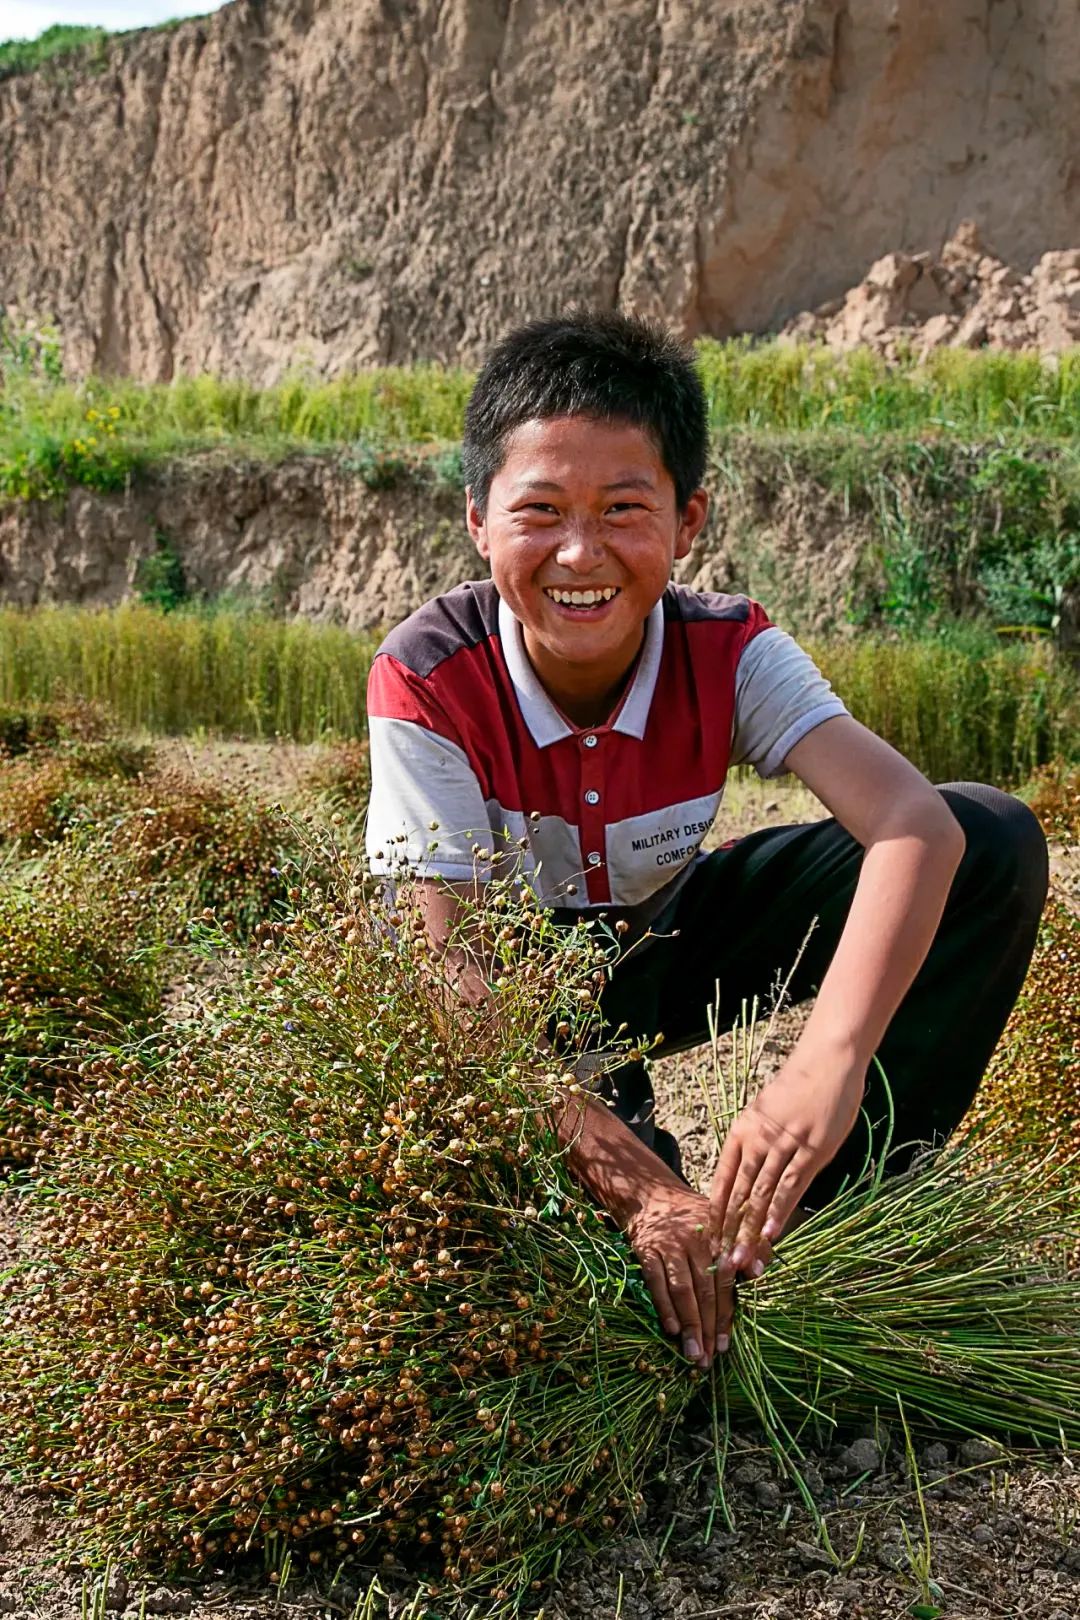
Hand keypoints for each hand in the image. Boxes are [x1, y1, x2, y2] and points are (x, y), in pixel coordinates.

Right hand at [626, 1184, 733, 1367]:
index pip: (726, 1281)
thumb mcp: (724, 1222)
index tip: (727, 1344)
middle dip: (709, 1328)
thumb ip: (747, 1245)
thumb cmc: (694, 1217)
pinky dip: (664, 1306)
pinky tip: (672, 1329)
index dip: (727, 1314)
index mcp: (719, 1237)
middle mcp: (696, 1241)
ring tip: (694, 1354)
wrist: (650, 1195)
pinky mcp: (646, 1250)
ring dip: (689, 1325)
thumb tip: (758, 1274)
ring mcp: (670, 1246)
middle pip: (705, 1291)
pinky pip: (656, 1282)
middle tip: (710, 1359)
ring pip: (683, 1290)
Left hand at [710, 1054, 865, 1274]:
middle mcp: (757, 1139)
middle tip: (721, 1264)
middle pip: (739, 1194)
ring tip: (742, 1260)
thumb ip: (754, 1144)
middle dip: (729, 1232)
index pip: (722, 1179)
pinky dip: (780, 1212)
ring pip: (762, 1196)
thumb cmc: (797, 1088)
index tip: (708, 1241)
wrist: (826, 1061)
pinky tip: (772, 1234)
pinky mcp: (812, 1150)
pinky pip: (791, 1186)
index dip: (715, 1213)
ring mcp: (784, 1145)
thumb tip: (746, 1180)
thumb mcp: (765, 1113)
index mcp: (742, 1130)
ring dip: (752, 1231)